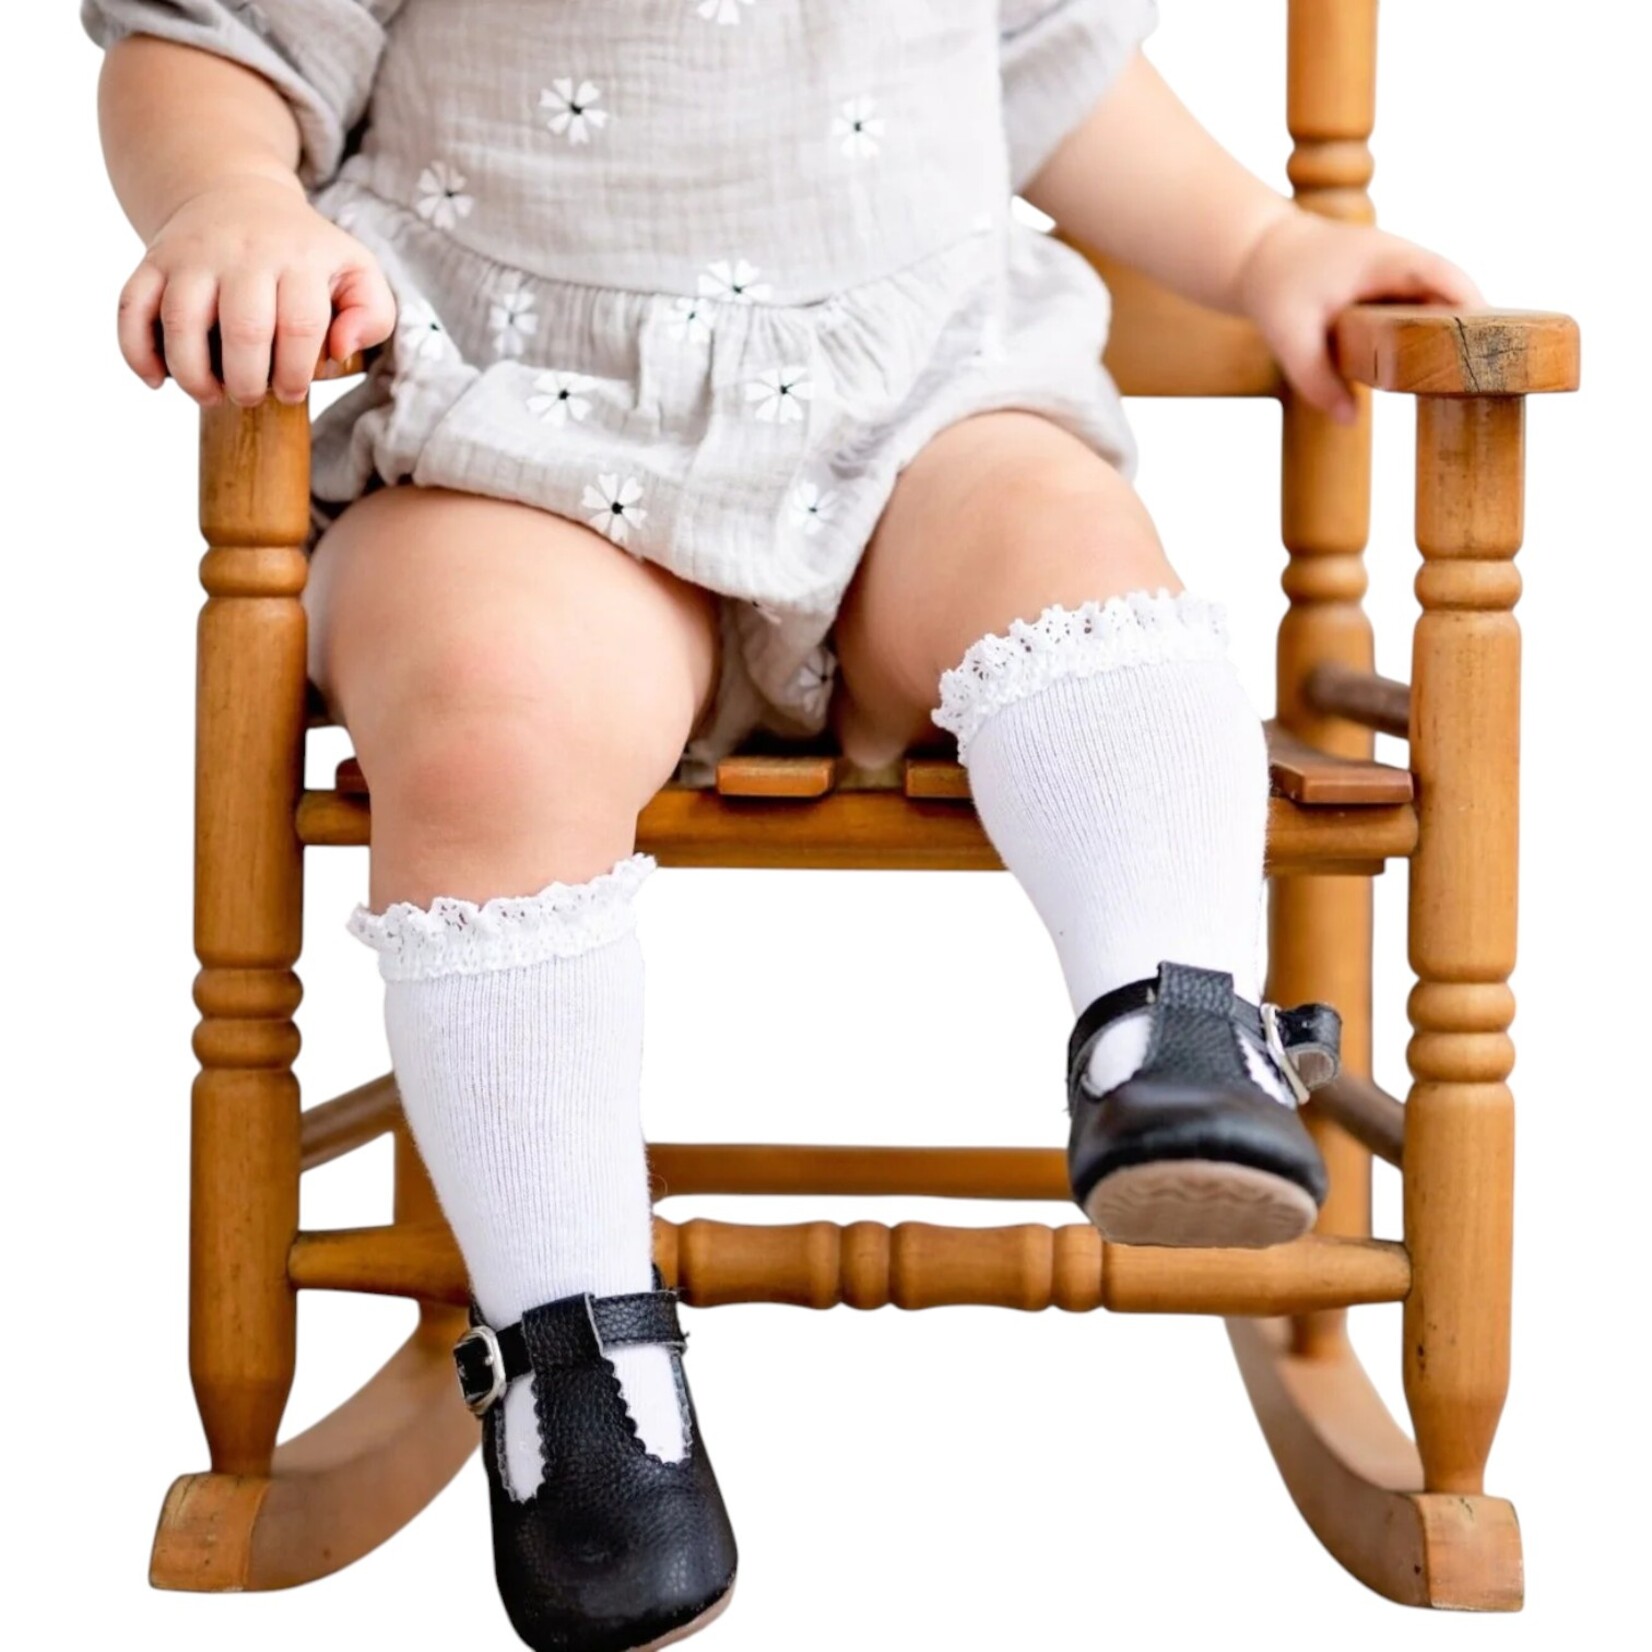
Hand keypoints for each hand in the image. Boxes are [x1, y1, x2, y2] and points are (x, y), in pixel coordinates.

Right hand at [117, 171, 396, 407]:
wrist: (239, 197)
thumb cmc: (307, 255)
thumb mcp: (357, 273)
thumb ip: (372, 315)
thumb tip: (341, 349)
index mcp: (300, 258)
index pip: (300, 326)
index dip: (295, 373)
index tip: (290, 393)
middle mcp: (244, 252)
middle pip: (243, 329)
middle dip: (248, 382)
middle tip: (250, 397)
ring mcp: (193, 254)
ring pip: (181, 320)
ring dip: (193, 375)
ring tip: (211, 395)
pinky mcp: (152, 260)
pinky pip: (132, 307)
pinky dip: (136, 350)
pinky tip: (158, 380)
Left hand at [1233, 208, 1483, 423]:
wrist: (1260, 254)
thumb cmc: (1276, 287)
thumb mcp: (1288, 335)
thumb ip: (1314, 379)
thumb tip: (1349, 419)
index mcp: (1387, 259)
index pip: (1446, 279)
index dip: (1473, 310)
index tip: (1493, 348)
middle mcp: (1404, 258)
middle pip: (1457, 291)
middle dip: (1476, 329)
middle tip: (1492, 380)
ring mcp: (1403, 270)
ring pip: (1446, 300)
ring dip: (1460, 333)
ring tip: (1476, 381)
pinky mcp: (1395, 286)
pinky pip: (1428, 307)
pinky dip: (1438, 333)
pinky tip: (1444, 371)